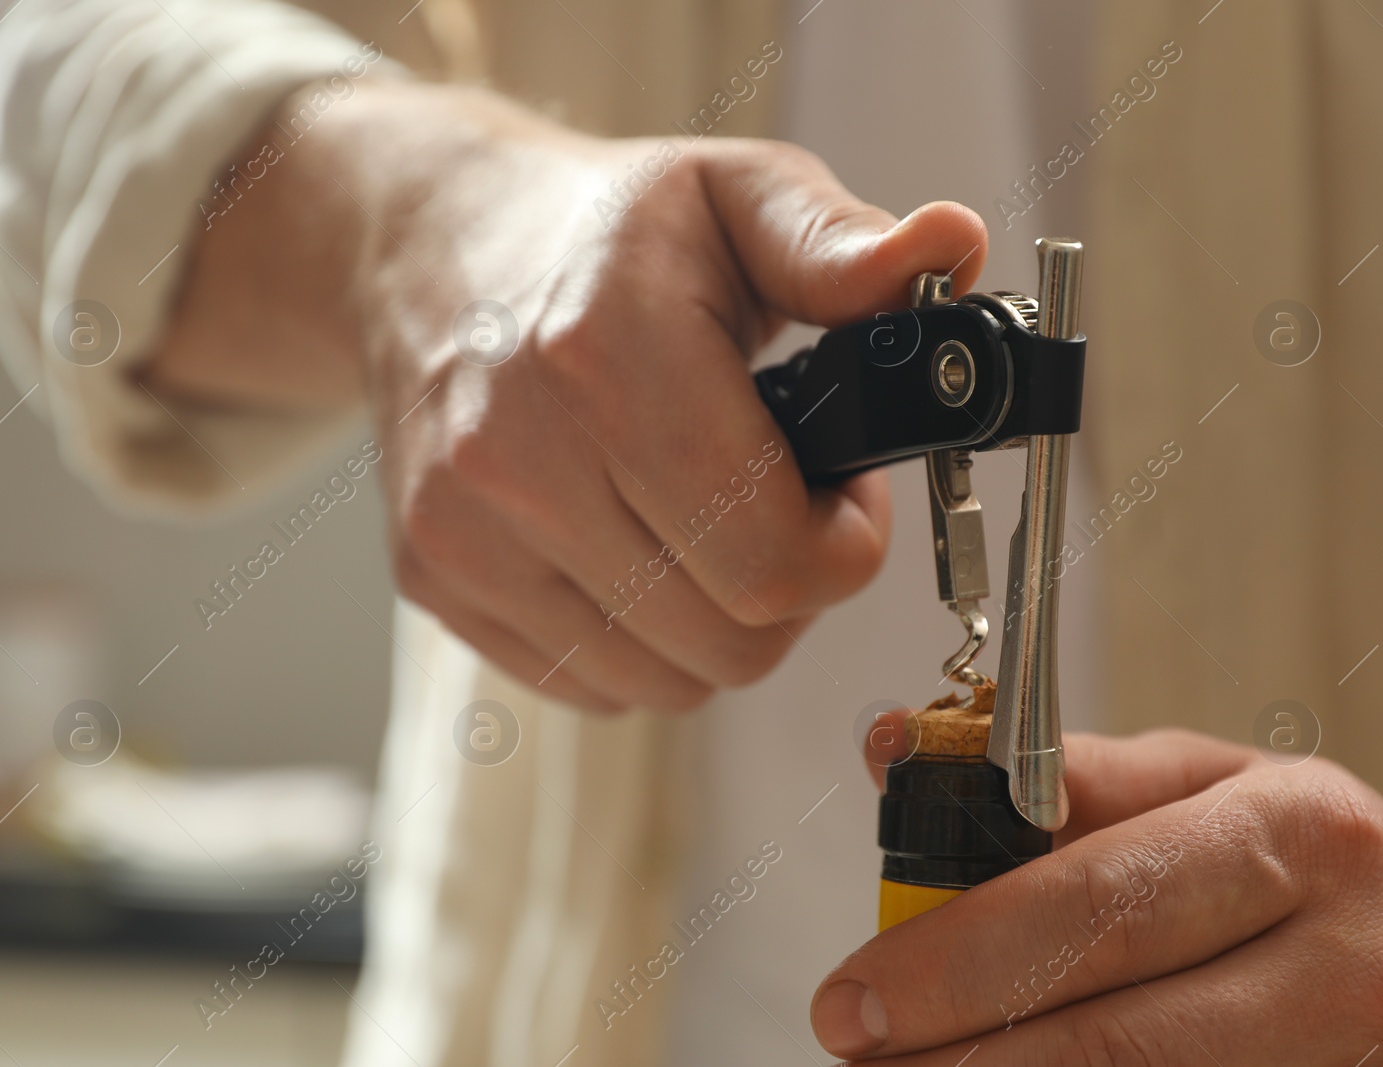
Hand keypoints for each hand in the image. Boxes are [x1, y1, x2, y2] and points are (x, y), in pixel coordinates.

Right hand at [151, 80, 984, 712]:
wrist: (431, 250)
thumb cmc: (603, 230)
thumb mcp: (738, 193)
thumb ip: (842, 243)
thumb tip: (952, 246)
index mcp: (605, 354)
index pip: (772, 560)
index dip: (845, 545)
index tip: (842, 490)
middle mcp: (516, 457)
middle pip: (732, 641)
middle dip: (793, 587)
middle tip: (782, 504)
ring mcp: (463, 532)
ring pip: (665, 683)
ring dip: (719, 624)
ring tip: (708, 521)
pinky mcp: (435, 579)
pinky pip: (590, 684)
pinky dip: (640, 642)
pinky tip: (637, 549)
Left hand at [813, 729, 1382, 1063]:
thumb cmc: (1316, 868)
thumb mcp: (1211, 788)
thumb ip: (1057, 777)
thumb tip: (894, 746)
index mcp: (1303, 840)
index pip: (1101, 905)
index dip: (959, 959)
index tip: (854, 998)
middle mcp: (1364, 968)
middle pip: (1120, 1042)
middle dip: (963, 1060)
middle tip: (866, 1057)